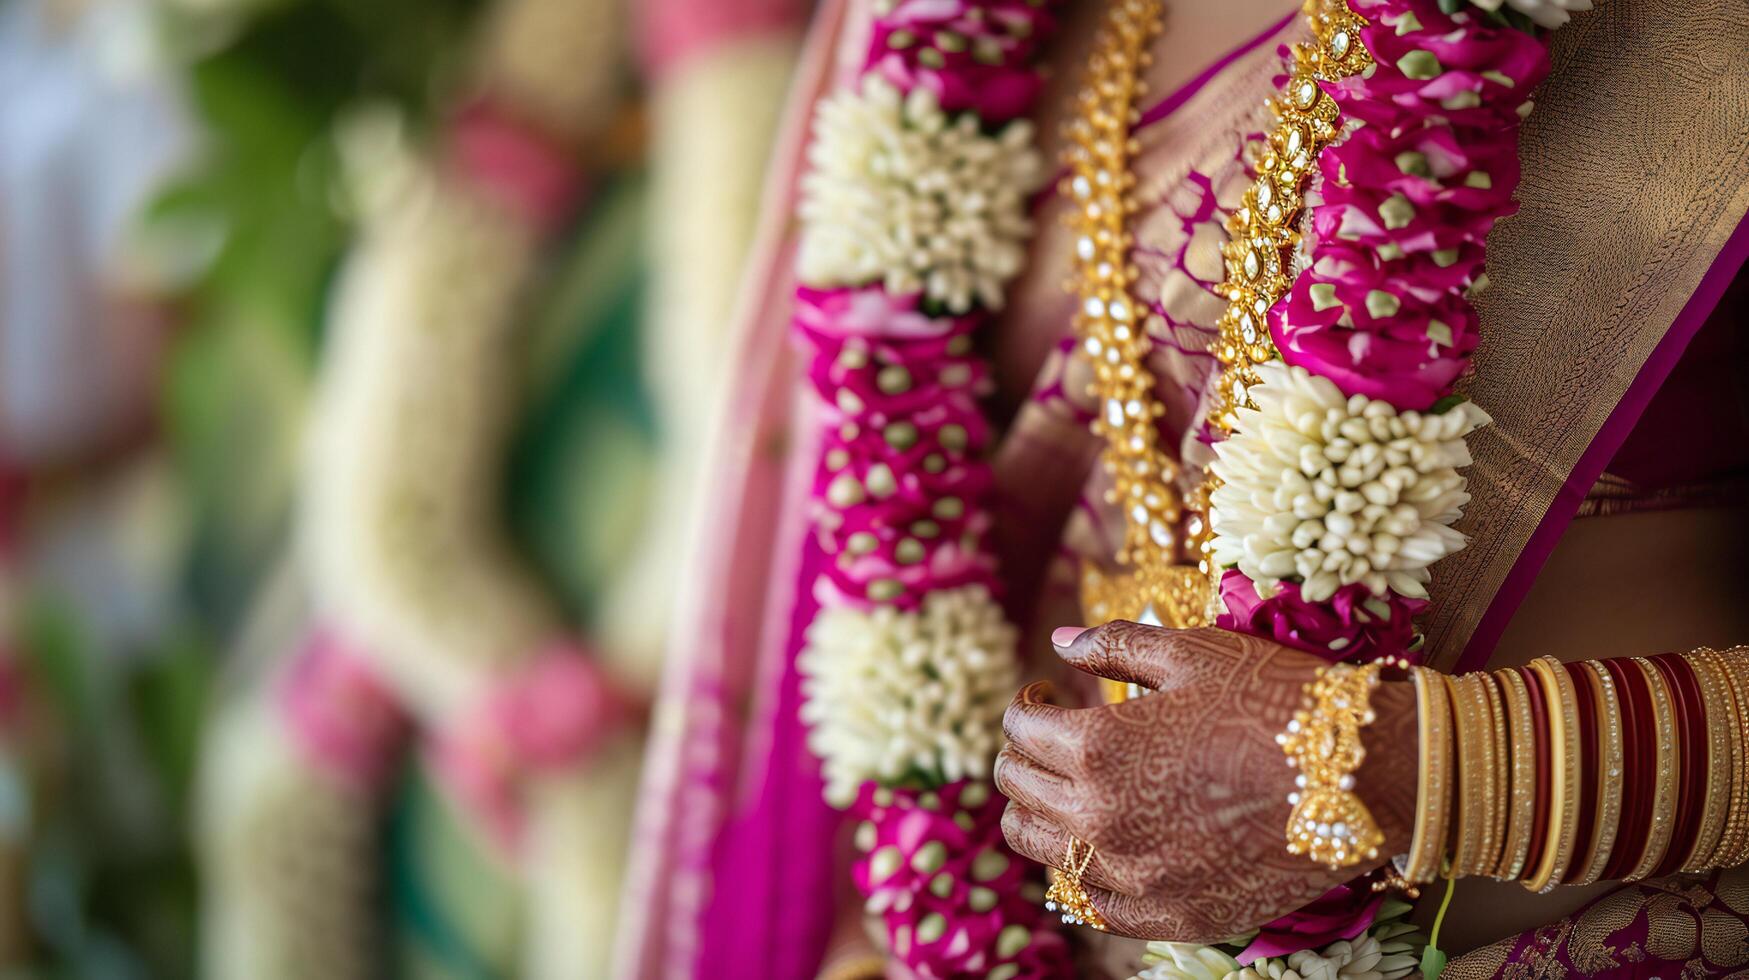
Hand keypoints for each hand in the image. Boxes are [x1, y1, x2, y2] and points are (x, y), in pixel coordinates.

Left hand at [993, 622, 1416, 941]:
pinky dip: (1085, 872)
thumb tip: (1060, 640)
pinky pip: (1095, 904)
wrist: (1366, 776)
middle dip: (1023, 756)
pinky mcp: (1171, 916)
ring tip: (1068, 789)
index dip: (1027, 704)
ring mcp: (1135, 876)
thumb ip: (1115, 645)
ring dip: (1040, 814)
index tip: (1046, 694)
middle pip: (1018, 790)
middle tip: (1048, 739)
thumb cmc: (1279, 699)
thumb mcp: (1194, 652)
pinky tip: (1106, 844)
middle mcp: (1102, 819)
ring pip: (1041, 852)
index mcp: (1097, 747)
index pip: (1020, 730)